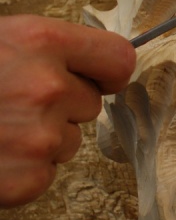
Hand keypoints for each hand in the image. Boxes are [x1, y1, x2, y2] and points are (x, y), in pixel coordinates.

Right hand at [0, 16, 134, 207]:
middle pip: (91, 102)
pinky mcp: (28, 179)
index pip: (118, 57)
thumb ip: (48, 50)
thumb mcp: (1, 40)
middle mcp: (47, 87)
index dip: (108, 70)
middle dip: (62, 104)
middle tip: (14, 101)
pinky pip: (47, 172)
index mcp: (40, 42)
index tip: (101, 77)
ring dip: (42, 138)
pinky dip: (25, 169)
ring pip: (70, 140)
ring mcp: (40, 137)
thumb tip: (100, 66)